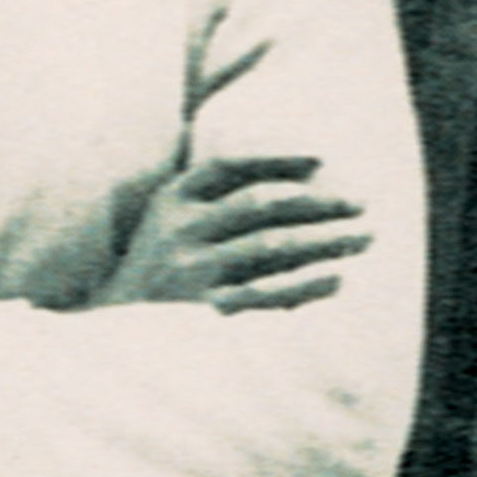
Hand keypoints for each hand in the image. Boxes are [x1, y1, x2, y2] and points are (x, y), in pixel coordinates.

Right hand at [115, 151, 372, 312]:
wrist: (114, 321)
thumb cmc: (158, 258)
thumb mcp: (169, 212)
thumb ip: (216, 191)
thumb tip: (304, 171)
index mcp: (173, 197)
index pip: (230, 165)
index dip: (277, 156)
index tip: (322, 157)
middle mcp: (182, 228)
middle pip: (260, 203)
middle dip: (317, 200)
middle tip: (360, 202)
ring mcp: (193, 269)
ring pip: (270, 245)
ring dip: (323, 239)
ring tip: (363, 236)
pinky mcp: (206, 309)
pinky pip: (265, 293)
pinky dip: (304, 285)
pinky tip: (336, 278)